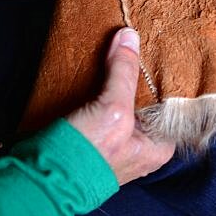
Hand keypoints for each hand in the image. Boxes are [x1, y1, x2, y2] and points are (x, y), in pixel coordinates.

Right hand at [67, 28, 175, 185]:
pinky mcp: (93, 135)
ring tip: (120, 48)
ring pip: (124, 100)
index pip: (172, 105)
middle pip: (148, 100)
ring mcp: (116, 140)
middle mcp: (141, 145)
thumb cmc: (87, 156)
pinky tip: (99, 65)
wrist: (43, 178)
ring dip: (120, 77)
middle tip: (140, 43)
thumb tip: (129, 37)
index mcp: (159, 147)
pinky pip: (103, 104)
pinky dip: (101, 86)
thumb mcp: (113, 110)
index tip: (162, 50)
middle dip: (142, 74)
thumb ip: (124, 73)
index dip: (167, 78)